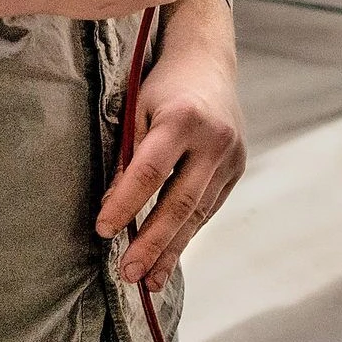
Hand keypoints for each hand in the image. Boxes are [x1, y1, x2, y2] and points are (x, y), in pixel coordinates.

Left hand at [97, 0, 245, 289]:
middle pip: (180, 201)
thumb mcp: (137, 107)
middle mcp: (214, 140)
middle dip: (152, 242)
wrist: (208, 60)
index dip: (125, 204)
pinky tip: (169, 257)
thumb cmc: (162, 84)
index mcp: (184, 118)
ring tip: (147, 280)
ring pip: (198, 212)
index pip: (150, 171)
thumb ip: (127, 154)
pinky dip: (187, 232)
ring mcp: (232, 156)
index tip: (103, 230)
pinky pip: (209, 207)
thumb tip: (113, 209)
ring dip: (172, 249)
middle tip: (127, 272)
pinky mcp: (238, 168)